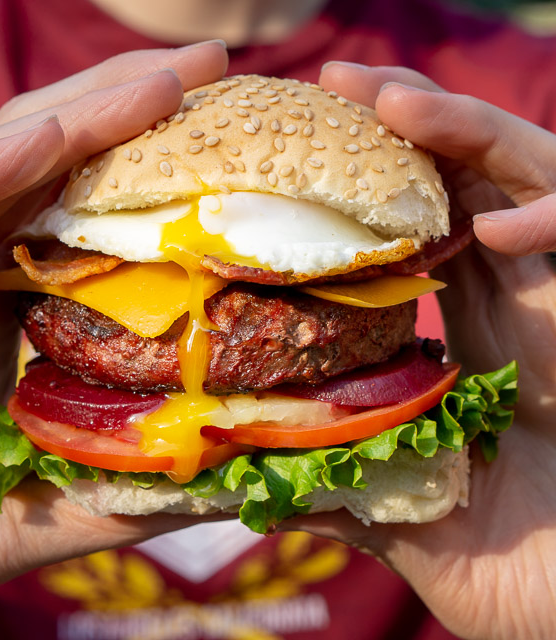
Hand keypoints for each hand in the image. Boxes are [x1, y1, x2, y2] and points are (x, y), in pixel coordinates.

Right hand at [0, 41, 228, 611]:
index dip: (173, 174)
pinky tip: (53, 138)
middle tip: (219, 67)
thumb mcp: (70, 495)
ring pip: (12, 161)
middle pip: (70, 164)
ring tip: (171, 76)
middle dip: (141, 108)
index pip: (110, 215)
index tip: (249, 146)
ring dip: (88, 114)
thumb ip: (150, 477)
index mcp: (32, 298)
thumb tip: (250, 464)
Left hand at [282, 63, 555, 639]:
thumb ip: (337, 474)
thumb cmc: (516, 563)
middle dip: (400, 127)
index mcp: (463, 328)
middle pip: (455, 180)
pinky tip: (492, 224)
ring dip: (459, 132)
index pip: (411, 231)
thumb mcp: (402, 506)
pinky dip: (548, 215)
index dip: (361, 191)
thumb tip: (248, 466)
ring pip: (518, 178)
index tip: (293, 158)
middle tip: (333, 83)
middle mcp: (510, 297)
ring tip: (389, 99)